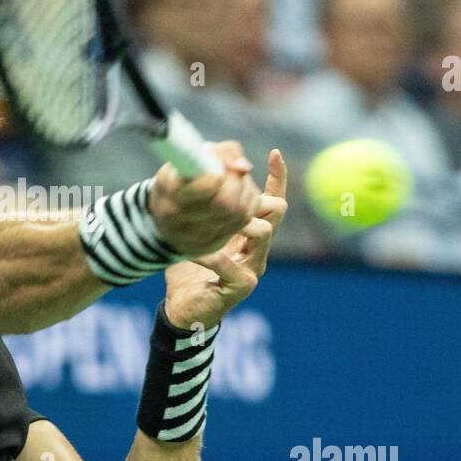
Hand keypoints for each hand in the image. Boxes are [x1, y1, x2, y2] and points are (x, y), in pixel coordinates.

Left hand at [163, 149, 287, 329]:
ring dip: (238, 219)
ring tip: (211, 215)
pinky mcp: (243, 284)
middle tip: (237, 180)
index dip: (277, 178)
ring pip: (264, 231)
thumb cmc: (187, 269)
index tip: (274, 153)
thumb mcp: (191, 232)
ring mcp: (254, 267)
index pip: (271, 201)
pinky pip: (232, 262)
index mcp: (248, 234)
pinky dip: (210, 254)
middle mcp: (257, 248)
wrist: (183, 308)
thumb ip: (198, 210)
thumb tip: (193, 174)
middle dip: (260, 191)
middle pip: (277, 211)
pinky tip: (191, 252)